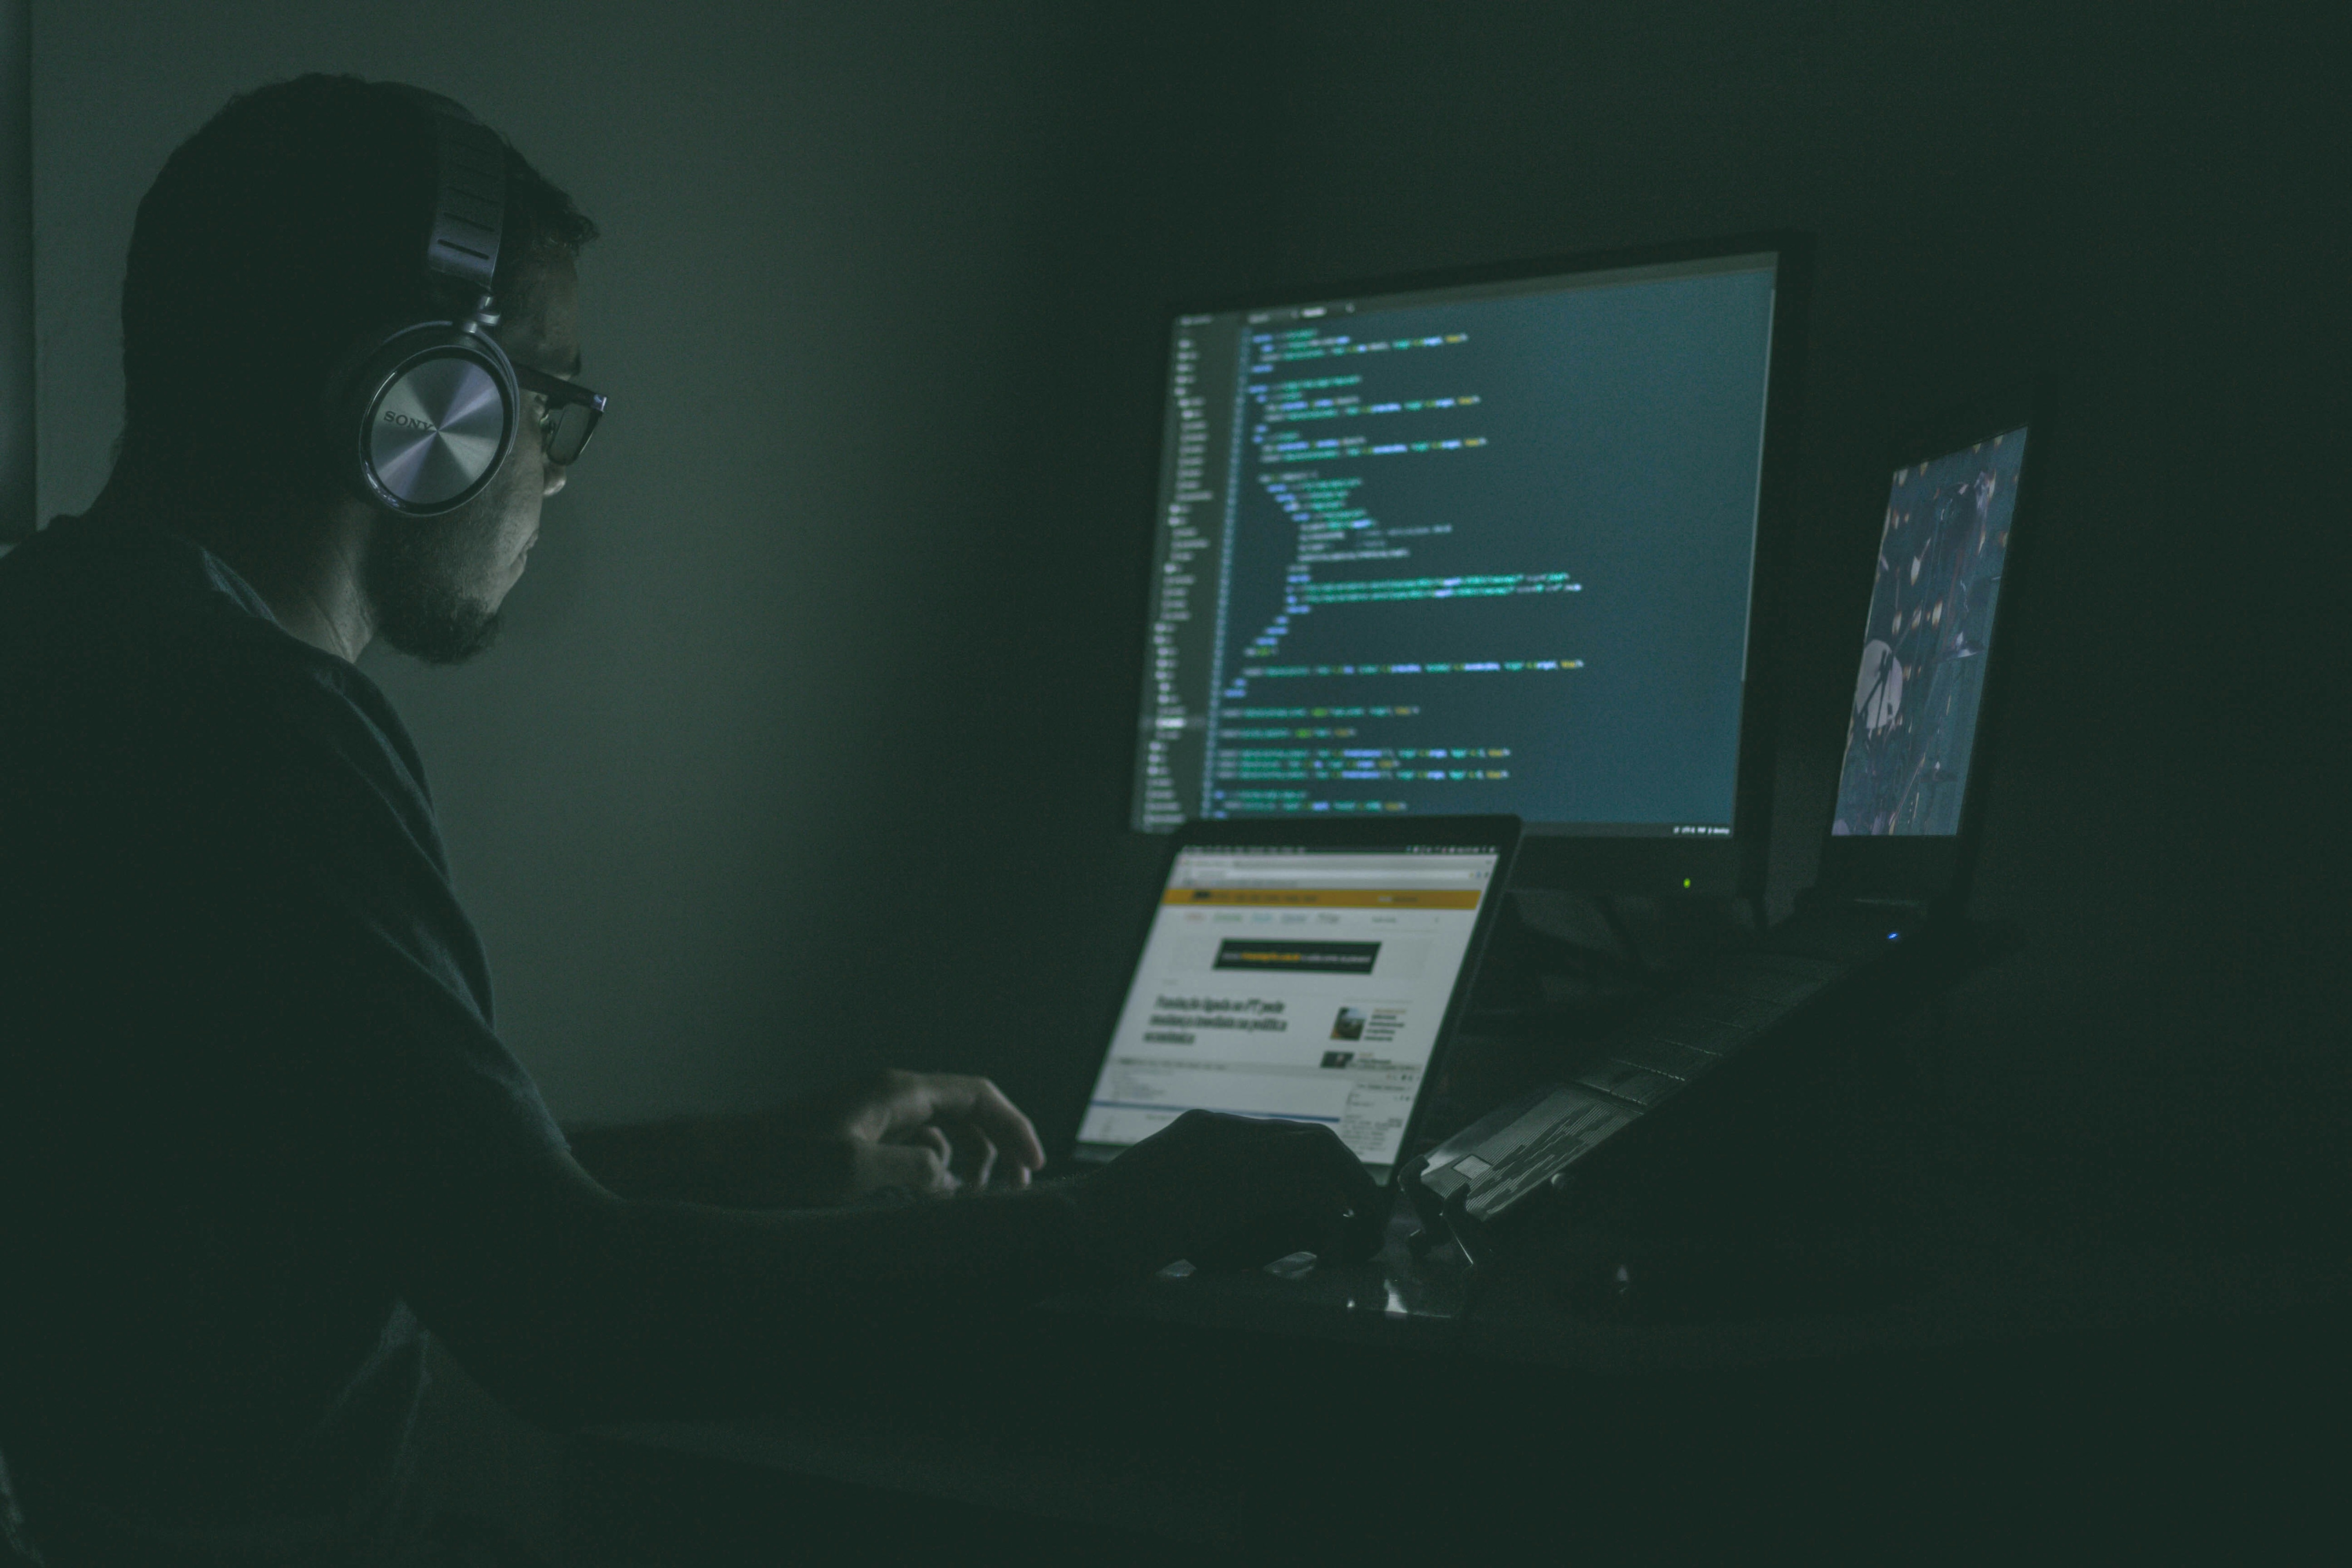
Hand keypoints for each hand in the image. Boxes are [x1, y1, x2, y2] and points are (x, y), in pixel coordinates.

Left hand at [748, 1069, 1047, 1205]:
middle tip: (1012, 1193)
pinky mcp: (859, 1142)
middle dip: (996, 1149)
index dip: (1013, 1126)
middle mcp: (891, 1098)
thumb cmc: (779, 1164)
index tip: (1033, 1166)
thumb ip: (911, 1168)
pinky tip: (929, 1204)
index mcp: (897, 1093)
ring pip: (942, 1135)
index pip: (977, 1095)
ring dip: (966, 1166)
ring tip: (972, 1204)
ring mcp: (874, 1119)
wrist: (723, 1165)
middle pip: (966, 1114)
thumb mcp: (851, 1170)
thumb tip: (948, 1174)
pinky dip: (933, 1175)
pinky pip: (913, 1153)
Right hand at [1070, 1110, 1385, 1277]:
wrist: (1078, 1224)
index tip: (1339, 1193)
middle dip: (1348, 1173)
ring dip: (1351, 1189)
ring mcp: (1229, 1153)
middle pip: (1312, 1137)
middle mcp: (1223, 1131)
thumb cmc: (1111, 1225)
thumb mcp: (1169, 1195)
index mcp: (1206, 1130)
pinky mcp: (1234, 1187)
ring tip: (1364, 1225)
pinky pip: (1306, 1194)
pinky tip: (1331, 1250)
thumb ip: (1212, 1196)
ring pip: (1319, 1153)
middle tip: (1365, 1210)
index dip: (1321, 1164)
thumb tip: (1262, 1222)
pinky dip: (1329, 1221)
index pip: (1285, 1134)